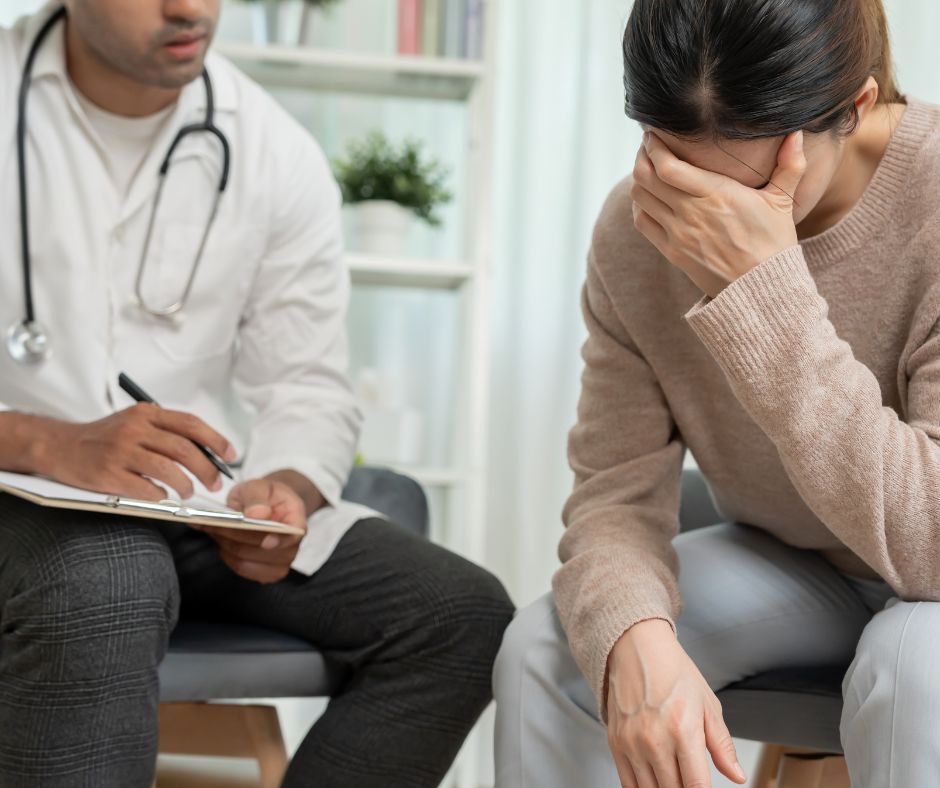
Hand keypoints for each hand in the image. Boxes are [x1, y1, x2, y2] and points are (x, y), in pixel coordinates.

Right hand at [38, 404, 236, 499]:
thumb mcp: (136, 423)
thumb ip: (166, 432)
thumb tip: (207, 452)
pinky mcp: (108, 473)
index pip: (191, 424)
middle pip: (184, 448)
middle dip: (207, 469)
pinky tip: (160, 496)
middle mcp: (134, 429)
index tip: (230, 456)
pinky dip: (159, 495)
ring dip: (186, 485)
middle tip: (215, 483)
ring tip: (189, 492)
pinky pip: (145, 488)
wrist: (59, 445)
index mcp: (146, 414)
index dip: (215, 441)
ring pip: (168, 469)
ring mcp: (120, 451)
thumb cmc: (104, 438)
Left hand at [194, 478, 307, 583]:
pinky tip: (221, 540)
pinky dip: (226, 554)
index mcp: (296, 519)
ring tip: (214, 529)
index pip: (293, 535)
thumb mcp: (259, 485)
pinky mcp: (264, 572)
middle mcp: (292, 545)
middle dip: (236, 536)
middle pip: (263, 550)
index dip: (280, 541)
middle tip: (214, 522)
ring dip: (226, 545)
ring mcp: (280, 562)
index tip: (266, 542)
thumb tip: (258, 514)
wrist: (267, 505)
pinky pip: (240, 568)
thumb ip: (257, 496)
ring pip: (247, 560)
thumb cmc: (264, 495)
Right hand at [606, 619, 745, 787]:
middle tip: (691, 780)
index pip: (697, 786)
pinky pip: (628, 784)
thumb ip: (722, 745)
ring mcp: (632, 744)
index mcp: (683, 730)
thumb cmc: (672, 671)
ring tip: (675, 779)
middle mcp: (655, 740)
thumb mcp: (708, 704)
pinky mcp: (616, 743)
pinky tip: (654, 784)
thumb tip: (736, 775)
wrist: (635, 648)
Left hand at [630, 130, 805, 297]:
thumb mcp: (783, 201)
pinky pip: (642, 221)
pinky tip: (649, 195)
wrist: (760, 289)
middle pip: (646, 177)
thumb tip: (797, 132)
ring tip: (647, 166)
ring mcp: (678, 234)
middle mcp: (691, 213)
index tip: (654, 133)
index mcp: (716, 195)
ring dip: (639, 178)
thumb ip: (791, 165)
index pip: (668, 167)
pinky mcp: (671, 251)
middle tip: (648, 145)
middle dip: (642, 156)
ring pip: (640, 198)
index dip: (654, 146)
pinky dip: (639, 204)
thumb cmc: (773, 243)